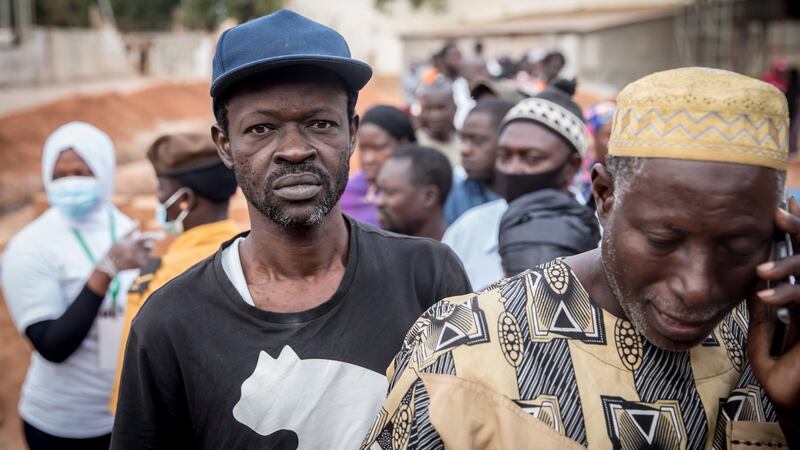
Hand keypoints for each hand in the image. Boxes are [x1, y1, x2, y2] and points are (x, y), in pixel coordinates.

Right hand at [102, 229, 158, 272]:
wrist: (110, 265)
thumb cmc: (115, 250)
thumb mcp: (122, 238)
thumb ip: (131, 230)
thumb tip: (137, 221)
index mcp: (133, 242)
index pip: (146, 237)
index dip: (155, 236)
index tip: (163, 236)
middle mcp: (137, 250)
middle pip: (151, 246)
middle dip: (150, 245)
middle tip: (144, 246)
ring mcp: (139, 258)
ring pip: (148, 253)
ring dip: (144, 253)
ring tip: (133, 255)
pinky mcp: (140, 265)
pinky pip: (146, 261)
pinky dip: (141, 260)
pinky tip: (133, 261)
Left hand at [750, 197, 799, 440]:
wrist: (797, 404)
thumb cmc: (784, 377)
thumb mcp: (766, 338)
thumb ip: (762, 314)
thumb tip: (748, 290)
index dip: (794, 231)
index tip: (777, 208)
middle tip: (779, 212)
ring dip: (790, 266)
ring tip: (761, 270)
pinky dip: (787, 296)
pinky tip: (763, 297)